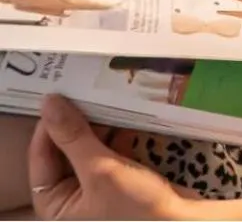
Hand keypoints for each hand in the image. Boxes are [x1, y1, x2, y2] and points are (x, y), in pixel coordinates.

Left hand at [28, 96, 190, 220]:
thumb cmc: (137, 209)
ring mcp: (95, 190)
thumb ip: (74, 137)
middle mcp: (71, 198)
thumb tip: (50, 104)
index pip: (41, 157)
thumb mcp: (102, 170)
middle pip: (64, 152)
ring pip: (88, 150)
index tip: (60, 98)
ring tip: (108, 103)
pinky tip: (126, 119)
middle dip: (77, 125)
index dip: (49, 127)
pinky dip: (116, 137)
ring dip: (99, 128)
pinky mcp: (118, 183)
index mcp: (55, 203)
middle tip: (86, 95)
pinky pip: (109, 154)